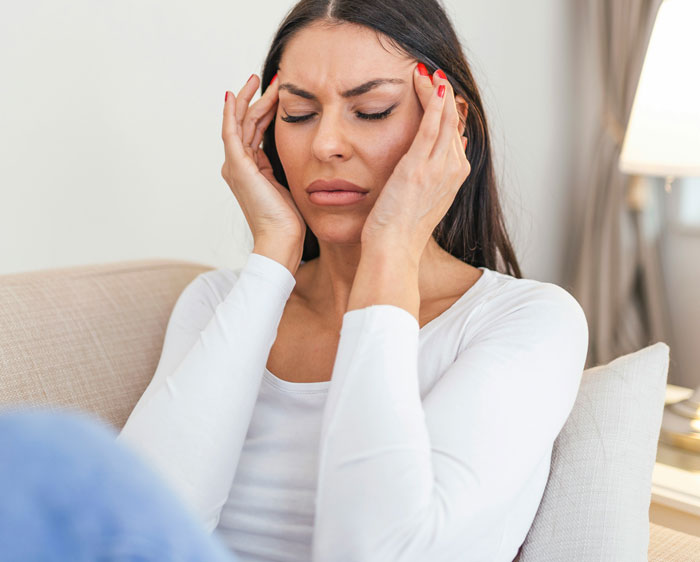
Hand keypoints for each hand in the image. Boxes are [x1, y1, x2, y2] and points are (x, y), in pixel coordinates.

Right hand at [221, 73, 306, 246]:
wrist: (281, 239)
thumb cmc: (289, 220)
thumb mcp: (290, 184)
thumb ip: (287, 167)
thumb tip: (302, 151)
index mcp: (251, 170)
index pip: (255, 131)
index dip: (266, 110)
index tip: (278, 93)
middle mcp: (239, 166)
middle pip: (247, 123)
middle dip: (258, 99)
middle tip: (270, 78)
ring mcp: (236, 166)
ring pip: (240, 123)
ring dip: (249, 99)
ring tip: (258, 79)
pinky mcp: (238, 167)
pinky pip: (232, 133)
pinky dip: (232, 113)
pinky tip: (235, 96)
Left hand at [360, 63, 470, 257]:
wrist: (394, 249)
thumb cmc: (401, 231)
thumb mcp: (422, 200)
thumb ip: (434, 175)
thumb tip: (444, 152)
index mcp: (453, 178)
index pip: (454, 134)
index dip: (447, 111)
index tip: (437, 93)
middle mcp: (452, 170)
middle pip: (453, 122)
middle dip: (443, 96)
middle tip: (433, 73)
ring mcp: (438, 169)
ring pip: (444, 119)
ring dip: (437, 92)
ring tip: (428, 71)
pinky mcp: (419, 167)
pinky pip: (431, 127)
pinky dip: (433, 103)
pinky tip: (431, 84)